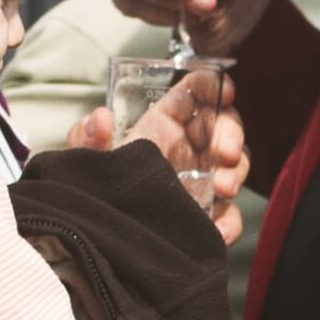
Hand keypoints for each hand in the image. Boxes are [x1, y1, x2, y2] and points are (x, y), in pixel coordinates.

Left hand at [69, 69, 250, 245]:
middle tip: (224, 153)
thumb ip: (88, 136)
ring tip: (221, 188)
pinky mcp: (205, 215)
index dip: (213, 87)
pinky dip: (229, 221)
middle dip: (231, 135)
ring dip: (234, 175)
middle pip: (224, 128)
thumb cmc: (97, 184)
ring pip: (234, 168)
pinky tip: (218, 229)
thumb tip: (100, 118)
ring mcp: (201, 182)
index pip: (196, 93)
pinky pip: (228, 215)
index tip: (225, 92)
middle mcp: (189, 148)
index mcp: (165, 123)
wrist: (97, 232)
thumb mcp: (86, 157)